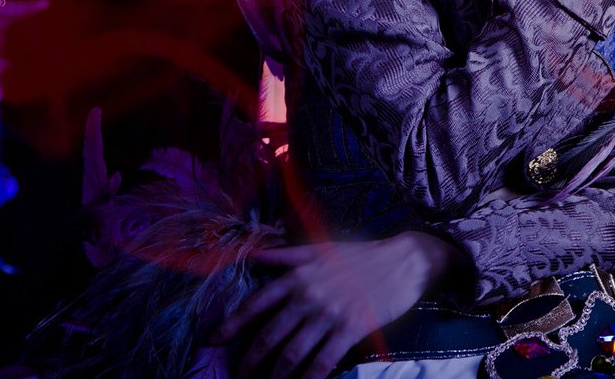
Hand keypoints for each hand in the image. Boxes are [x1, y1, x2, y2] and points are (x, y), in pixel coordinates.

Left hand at [216, 232, 464, 378]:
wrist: (403, 261)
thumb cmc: (361, 255)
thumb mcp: (320, 248)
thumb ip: (285, 255)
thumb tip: (253, 256)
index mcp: (297, 275)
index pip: (255, 304)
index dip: (230, 325)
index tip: (211, 341)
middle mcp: (307, 296)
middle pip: (268, 336)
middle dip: (249, 361)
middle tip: (238, 377)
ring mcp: (328, 315)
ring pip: (291, 355)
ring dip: (273, 377)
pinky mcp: (350, 330)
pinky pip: (322, 363)